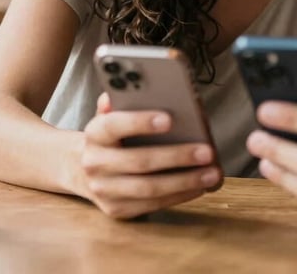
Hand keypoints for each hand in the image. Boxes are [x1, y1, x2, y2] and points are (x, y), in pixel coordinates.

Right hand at [78, 93, 222, 217]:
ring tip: (212, 172)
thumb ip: (126, 100)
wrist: (84, 168)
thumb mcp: (114, 113)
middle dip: (177, 156)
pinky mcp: (116, 209)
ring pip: (149, 188)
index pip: (114, 125)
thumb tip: (137, 86)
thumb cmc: (114, 134)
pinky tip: (199, 185)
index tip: (170, 118)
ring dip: (185, 181)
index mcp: (95, 133)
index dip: (140, 121)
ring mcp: (104, 190)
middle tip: (208, 151)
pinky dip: (178, 195)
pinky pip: (151, 205)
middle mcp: (95, 163)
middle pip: (139, 161)